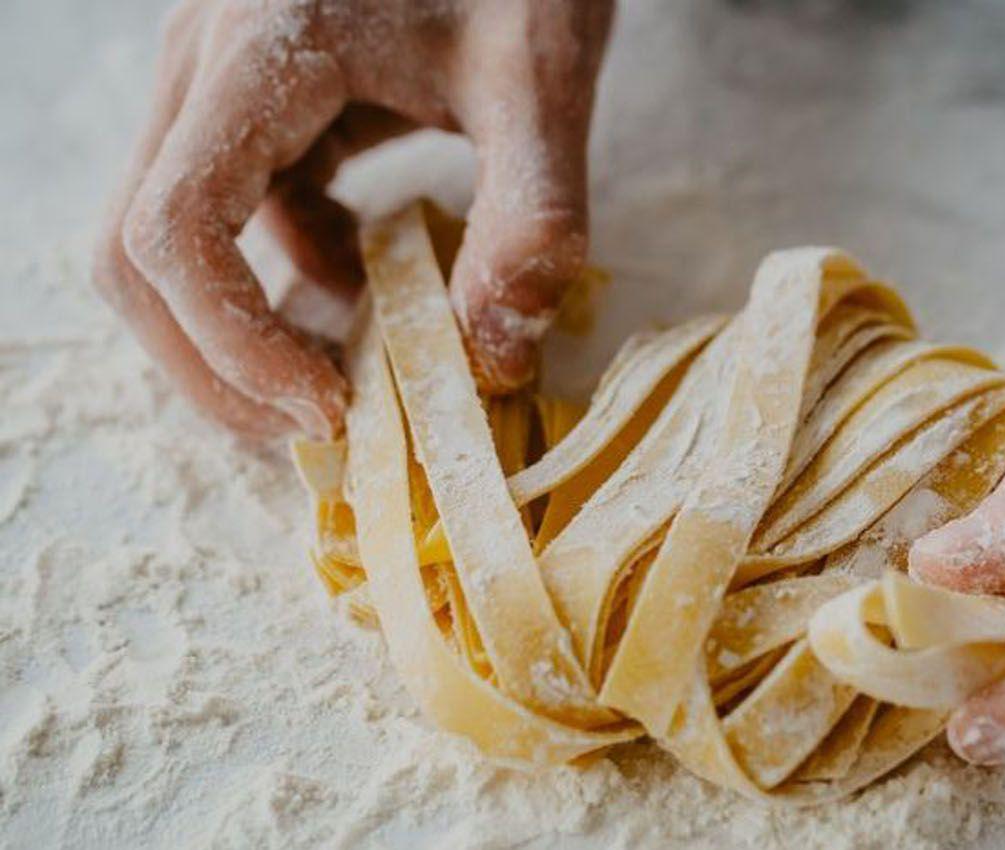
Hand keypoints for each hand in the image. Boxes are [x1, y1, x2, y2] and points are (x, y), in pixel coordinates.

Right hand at [94, 0, 612, 437]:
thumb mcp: (542, 78)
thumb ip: (533, 213)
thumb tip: (494, 356)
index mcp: (262, 51)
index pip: (177, 228)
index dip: (232, 344)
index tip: (330, 406)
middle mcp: (208, 67)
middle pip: (138, 251)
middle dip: (214, 362)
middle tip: (319, 423)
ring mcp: (218, 84)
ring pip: (169, 239)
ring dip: (237, 329)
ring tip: (344, 379)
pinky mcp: (250, 104)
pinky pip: (226, 213)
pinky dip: (279, 277)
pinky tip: (363, 288)